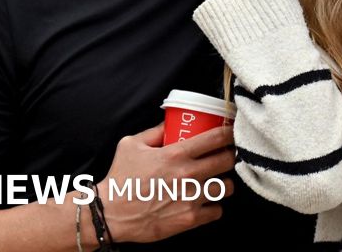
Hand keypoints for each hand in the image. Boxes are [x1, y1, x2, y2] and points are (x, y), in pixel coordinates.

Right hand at [98, 123, 235, 242]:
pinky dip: (214, 207)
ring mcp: (191, 198)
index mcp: (176, 154)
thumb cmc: (120, 178)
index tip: (230, 133)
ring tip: (217, 181)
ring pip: (227, 187)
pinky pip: (217, 211)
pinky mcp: (190, 219)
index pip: (216, 138)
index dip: (228, 134)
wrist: (110, 214)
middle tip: (225, 156)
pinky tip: (206, 203)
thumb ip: (154, 132)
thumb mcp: (131, 145)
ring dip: (224, 183)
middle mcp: (188, 175)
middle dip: (230, 157)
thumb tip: (170, 122)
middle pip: (227, 161)